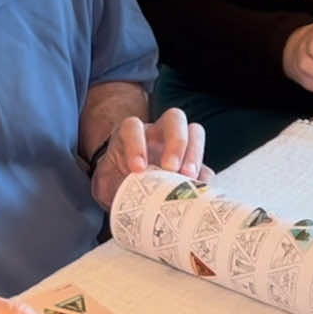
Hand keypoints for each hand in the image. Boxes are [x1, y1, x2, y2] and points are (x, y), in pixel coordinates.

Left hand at [92, 106, 210, 208]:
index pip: (133, 127)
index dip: (136, 145)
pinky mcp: (192, 165)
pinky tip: (199, 192)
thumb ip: (113, 187)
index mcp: (131, 133)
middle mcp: (157, 133)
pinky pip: (205, 166)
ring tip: (190, 178)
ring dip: (195, 155)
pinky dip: (204, 179)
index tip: (137, 169)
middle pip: (174, 119)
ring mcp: (178, 146)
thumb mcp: (107, 184)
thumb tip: (128, 194)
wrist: (124, 188)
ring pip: (195, 133)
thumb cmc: (114, 180)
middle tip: (171, 169)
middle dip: (175, 142)